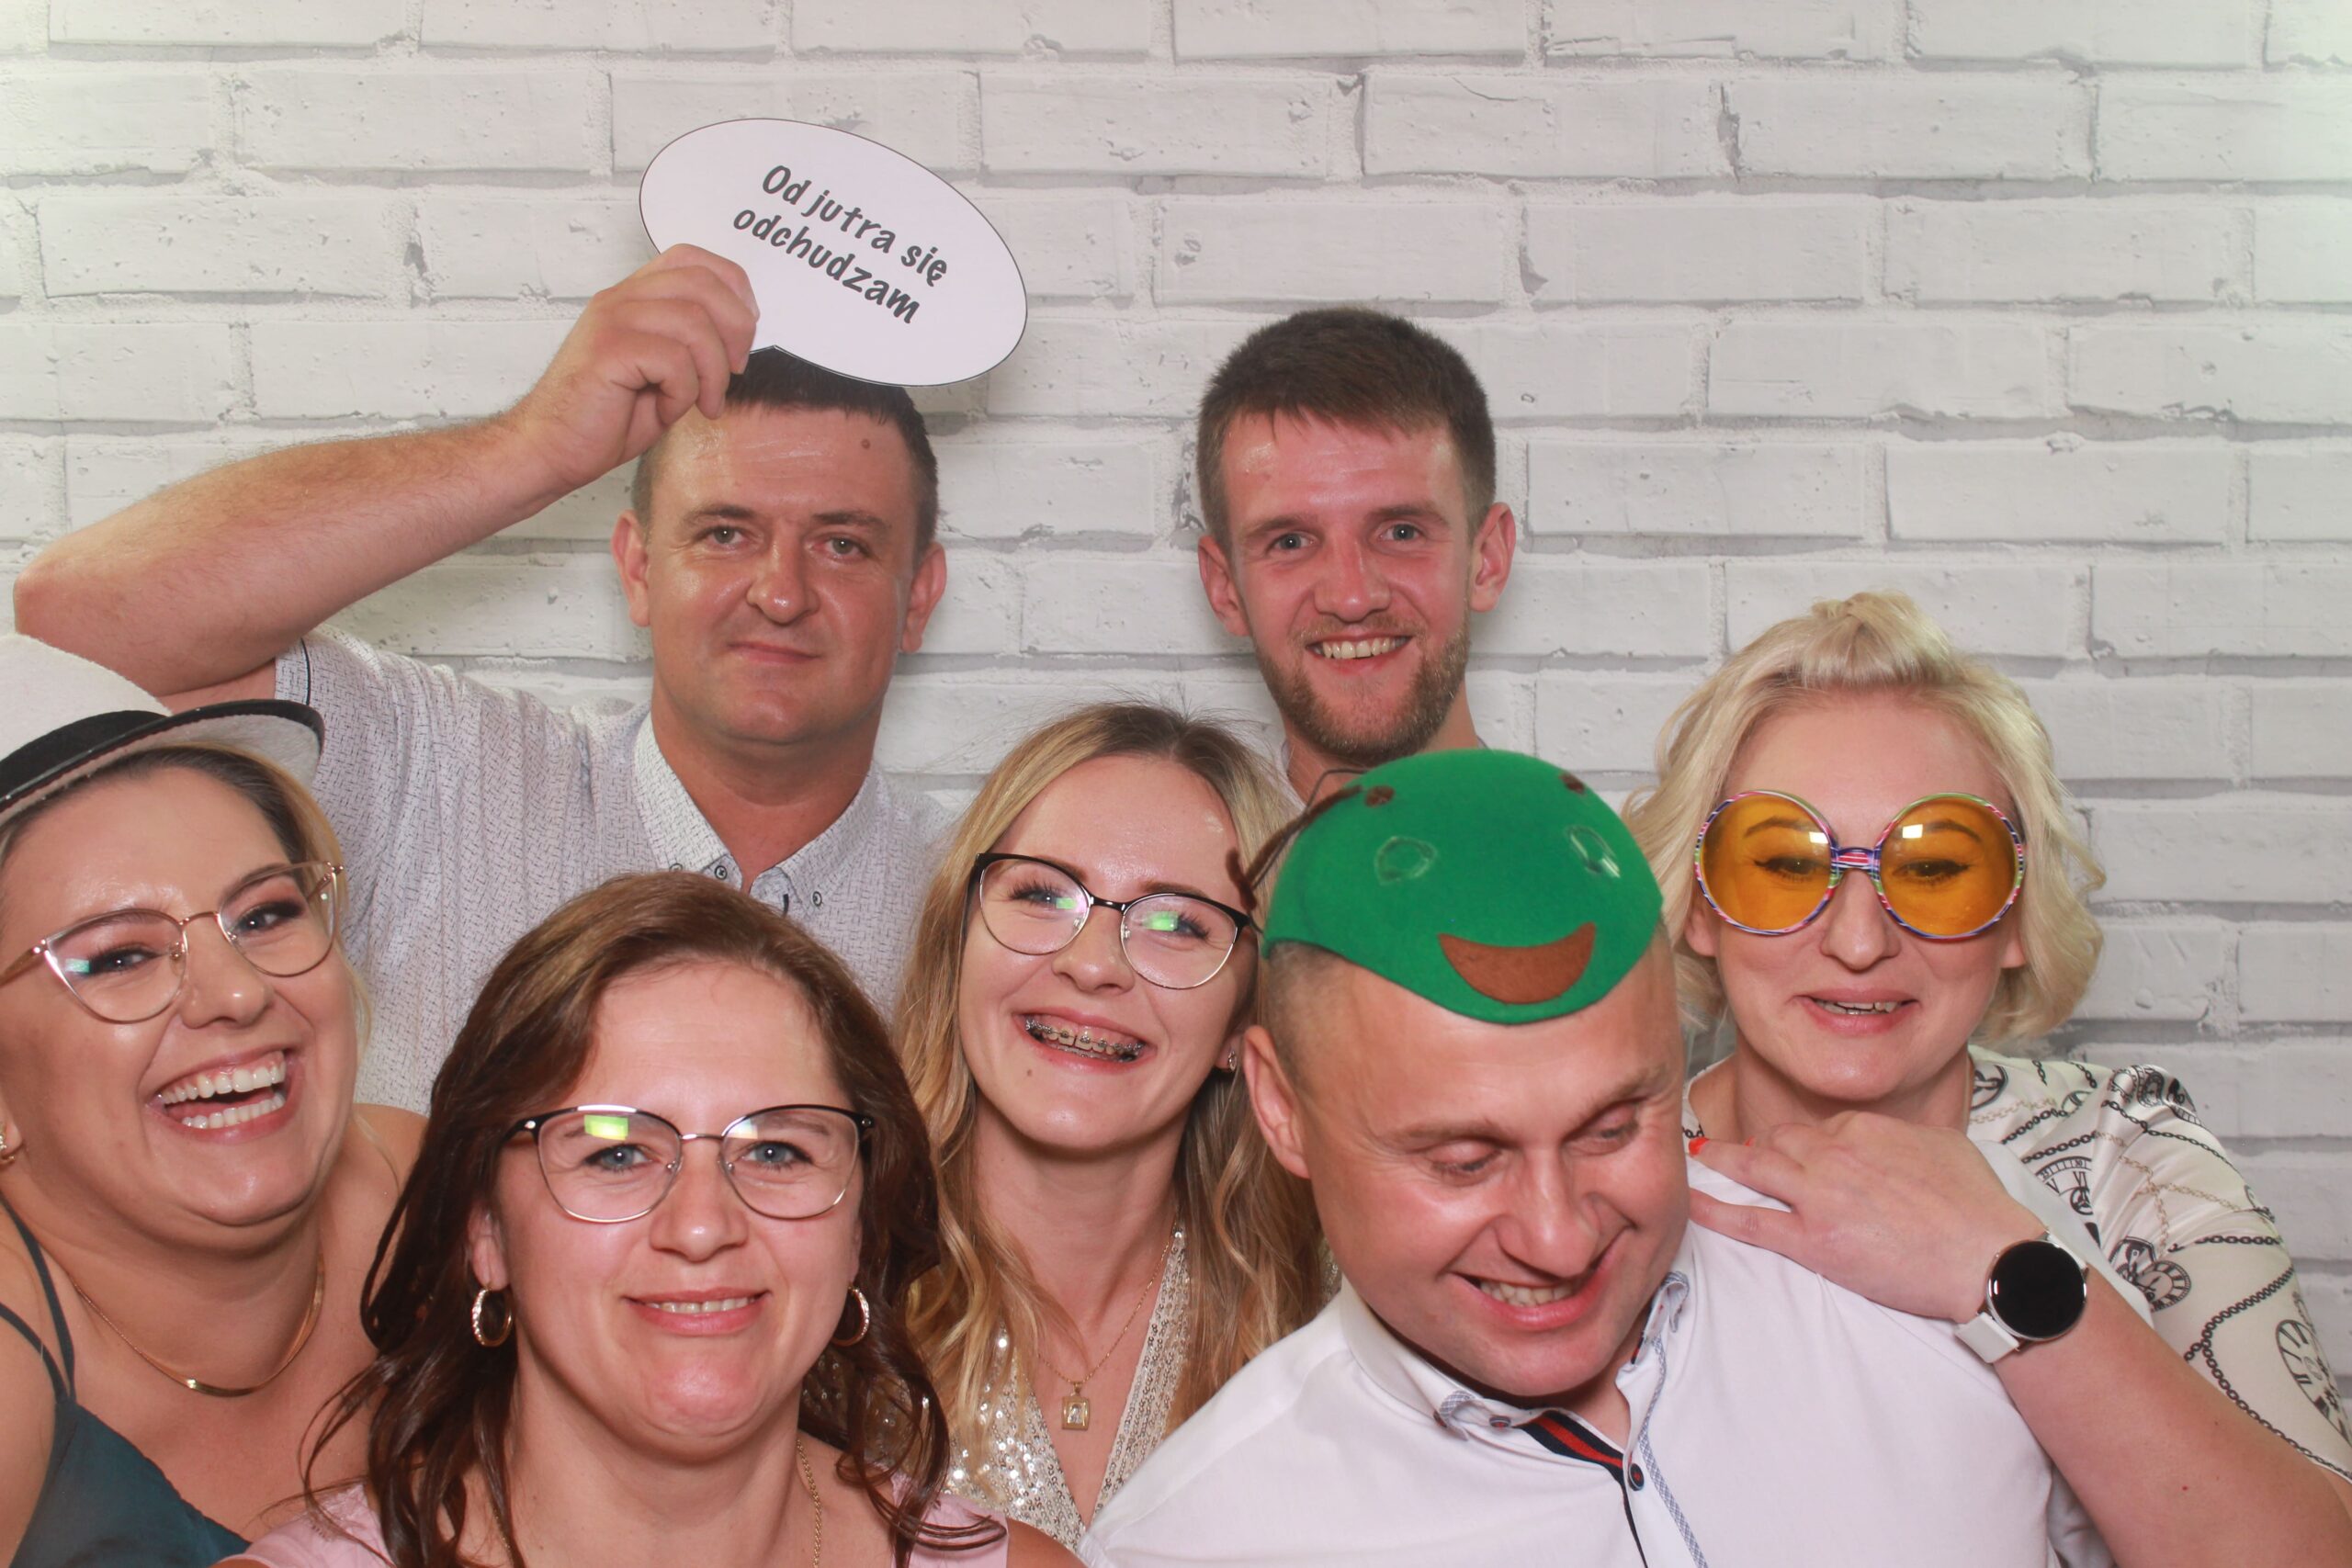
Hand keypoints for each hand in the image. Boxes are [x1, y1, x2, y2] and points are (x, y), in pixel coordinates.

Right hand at [497, 245, 759, 499]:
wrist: (552, 447)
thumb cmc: (606, 416)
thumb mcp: (663, 371)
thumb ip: (693, 343)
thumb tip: (740, 337)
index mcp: (634, 296)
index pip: (693, 259)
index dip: (733, 288)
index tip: (744, 332)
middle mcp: (622, 299)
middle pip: (703, 283)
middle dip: (736, 330)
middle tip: (732, 372)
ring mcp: (612, 320)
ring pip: (694, 323)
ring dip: (712, 372)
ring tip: (702, 402)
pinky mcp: (608, 350)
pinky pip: (673, 360)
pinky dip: (683, 392)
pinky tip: (666, 409)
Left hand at [1688, 1112, 2043, 1323]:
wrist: (1991, 1258)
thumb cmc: (1978, 1207)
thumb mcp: (1943, 1146)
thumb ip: (1902, 1137)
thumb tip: (1889, 1141)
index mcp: (1864, 1128)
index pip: (1817, 1129)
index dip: (1806, 1145)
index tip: (1800, 1155)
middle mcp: (1835, 1153)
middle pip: (1779, 1141)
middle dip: (1763, 1149)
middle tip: (1745, 1157)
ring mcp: (1820, 1196)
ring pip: (1756, 1167)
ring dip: (1724, 1162)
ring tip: (1700, 1158)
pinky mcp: (1813, 1240)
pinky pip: (1750, 1221)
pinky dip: (1715, 1209)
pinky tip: (1690, 1201)